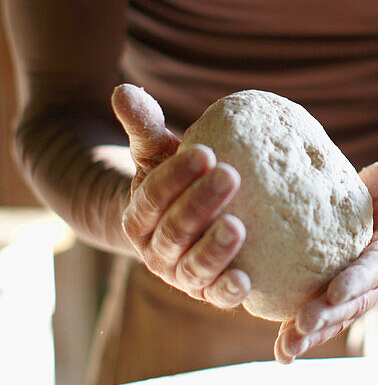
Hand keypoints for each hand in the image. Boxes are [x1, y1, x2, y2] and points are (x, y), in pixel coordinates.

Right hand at [111, 84, 250, 308]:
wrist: (180, 221)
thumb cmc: (174, 176)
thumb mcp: (157, 151)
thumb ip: (144, 125)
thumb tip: (123, 90)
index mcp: (138, 215)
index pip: (153, 195)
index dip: (176, 176)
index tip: (205, 152)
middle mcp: (154, 250)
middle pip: (175, 229)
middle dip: (201, 203)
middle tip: (230, 176)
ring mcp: (180, 275)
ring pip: (192, 266)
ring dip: (214, 249)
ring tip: (237, 227)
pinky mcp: (207, 291)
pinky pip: (215, 294)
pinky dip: (228, 291)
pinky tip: (247, 280)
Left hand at [274, 157, 377, 363]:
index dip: (359, 279)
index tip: (335, 292)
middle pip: (354, 301)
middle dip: (328, 316)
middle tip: (300, 327)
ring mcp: (359, 290)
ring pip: (336, 316)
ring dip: (311, 335)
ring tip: (285, 351)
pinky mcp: (337, 293)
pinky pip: (322, 315)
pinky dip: (301, 333)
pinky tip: (281, 353)